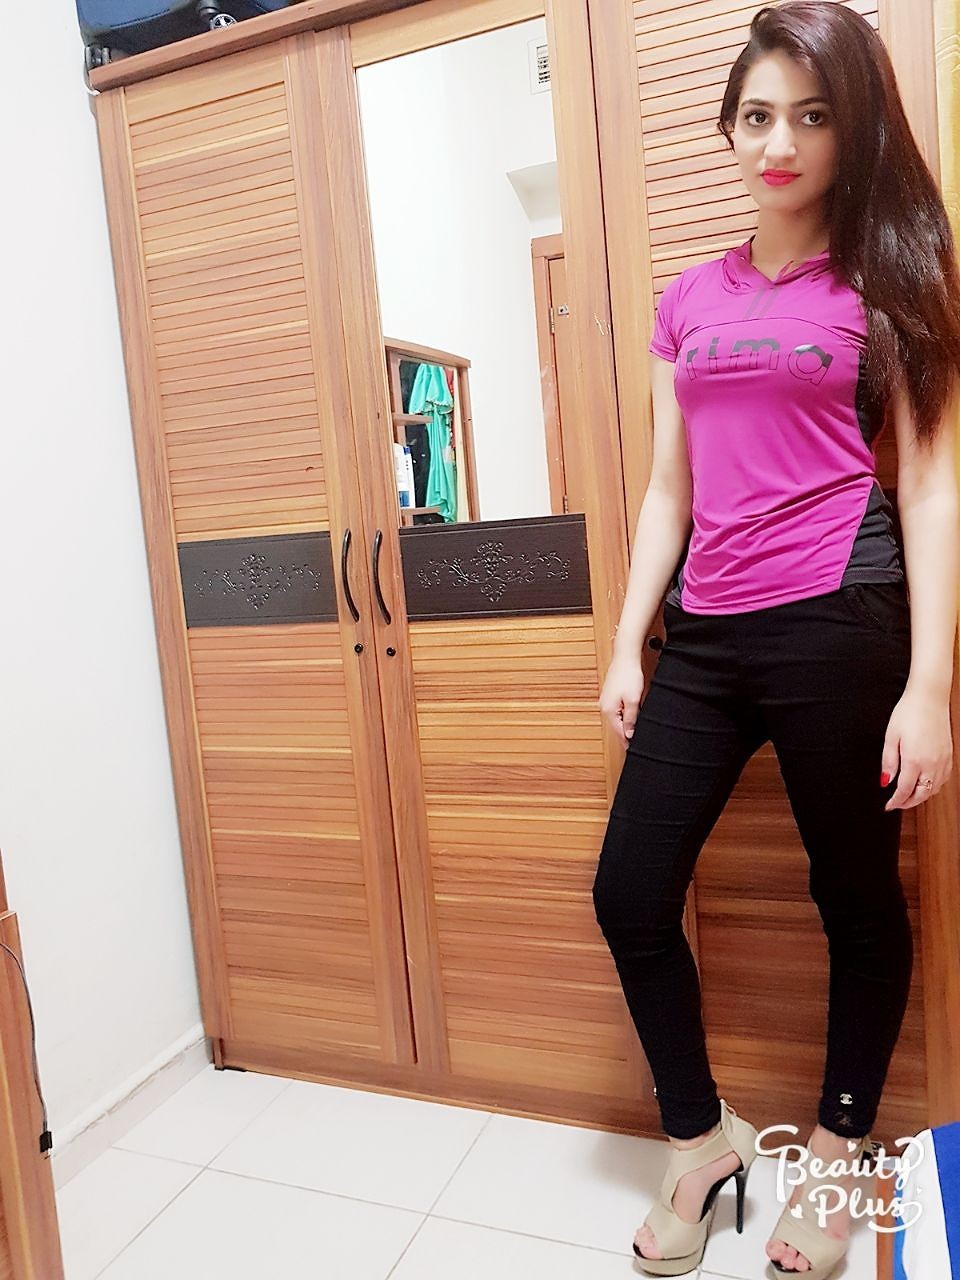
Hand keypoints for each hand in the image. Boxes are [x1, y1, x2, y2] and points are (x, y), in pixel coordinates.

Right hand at [598, 652, 644, 748]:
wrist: (625, 657)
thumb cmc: (629, 676)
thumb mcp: (634, 701)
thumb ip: (631, 719)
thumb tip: (628, 734)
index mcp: (609, 711)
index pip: (619, 732)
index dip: (628, 742)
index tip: (634, 749)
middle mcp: (604, 707)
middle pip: (617, 726)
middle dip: (627, 733)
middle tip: (638, 742)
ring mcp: (606, 701)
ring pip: (617, 718)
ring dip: (626, 724)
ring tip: (635, 730)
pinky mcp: (610, 695)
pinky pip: (617, 710)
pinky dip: (624, 715)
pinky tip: (632, 715)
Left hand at [881, 686, 953, 810]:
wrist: (929, 698)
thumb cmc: (908, 714)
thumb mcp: (891, 737)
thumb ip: (888, 762)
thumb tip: (885, 781)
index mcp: (915, 760)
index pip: (905, 790)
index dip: (896, 801)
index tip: (888, 806)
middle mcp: (932, 763)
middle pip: (922, 794)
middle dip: (909, 803)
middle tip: (897, 804)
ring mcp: (943, 760)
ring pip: (935, 788)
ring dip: (922, 795)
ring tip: (909, 795)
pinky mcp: (949, 755)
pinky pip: (943, 779)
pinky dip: (934, 786)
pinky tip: (925, 782)